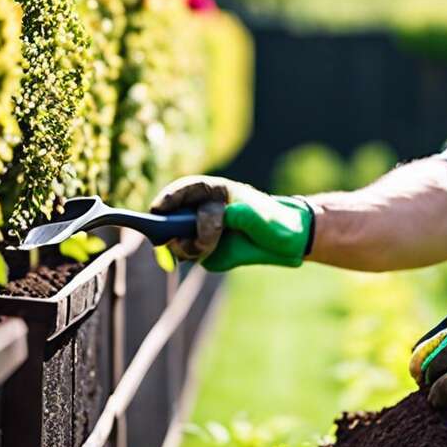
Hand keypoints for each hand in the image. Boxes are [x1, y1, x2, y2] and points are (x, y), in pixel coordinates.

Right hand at [150, 175, 313, 271]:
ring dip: (187, 246)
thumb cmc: (277, 222)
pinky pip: (190, 255)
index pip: (184, 191)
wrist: (287, 244)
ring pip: (177, 239)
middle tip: (178, 240)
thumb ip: (244, 217)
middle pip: (171, 216)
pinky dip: (196, 255)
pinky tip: (211, 253)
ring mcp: (201, 231)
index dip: (168, 199)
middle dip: (169, 228)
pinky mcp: (204, 251)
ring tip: (208, 248)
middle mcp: (203, 210)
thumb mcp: (264, 218)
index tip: (159, 210)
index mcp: (215, 192)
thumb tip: (224, 215)